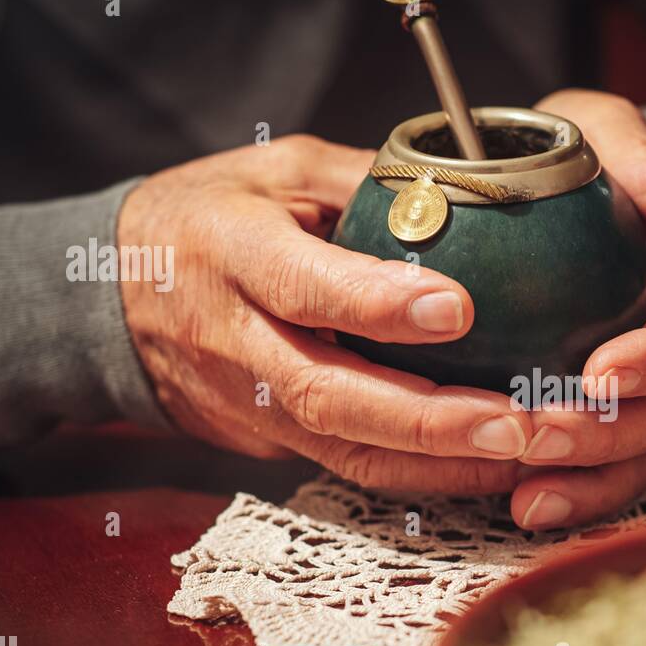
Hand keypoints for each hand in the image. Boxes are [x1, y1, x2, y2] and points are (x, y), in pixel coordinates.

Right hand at [117, 134, 645, 527]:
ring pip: (349, 453)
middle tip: (525, 423)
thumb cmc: (207, 217)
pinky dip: (427, 477)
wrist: (113, 298)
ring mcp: (248, 405)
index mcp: (228, 252)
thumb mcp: (275, 169)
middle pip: (333, 397)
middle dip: (435, 421)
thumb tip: (468, 189)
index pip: (301, 286)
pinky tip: (497, 468)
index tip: (461, 307)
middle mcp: (234, 341)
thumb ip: (364, 181)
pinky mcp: (270, 443)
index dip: (376, 303)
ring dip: (446, 465)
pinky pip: (353, 470)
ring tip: (532, 455)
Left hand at [513, 89, 645, 525]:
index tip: (601, 374)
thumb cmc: (579, 160)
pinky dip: (569, 494)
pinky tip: (520, 507)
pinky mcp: (592, 419)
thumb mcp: (603, 134)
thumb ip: (643, 161)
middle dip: (608, 432)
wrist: (552, 194)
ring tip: (529, 497)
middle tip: (538, 432)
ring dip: (588, 479)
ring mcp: (634, 390)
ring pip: (637, 454)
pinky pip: (597, 473)